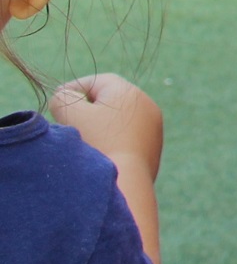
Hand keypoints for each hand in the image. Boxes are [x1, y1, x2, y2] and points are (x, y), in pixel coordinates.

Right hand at [49, 75, 163, 176]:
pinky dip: (112, 142)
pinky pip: (128, 139)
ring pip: (120, 121)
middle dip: (86, 108)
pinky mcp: (153, 149)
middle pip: (110, 100)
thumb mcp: (71, 115)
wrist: (126, 181)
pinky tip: (98, 155)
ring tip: (81, 141)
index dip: (73, 89)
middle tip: (66, 121)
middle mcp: (146, 105)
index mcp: (129, 92)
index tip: (57, 101)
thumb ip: (64, 99)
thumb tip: (66, 96)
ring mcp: (153, 128)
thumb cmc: (96, 143)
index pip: (97, 82)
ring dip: (100, 127)